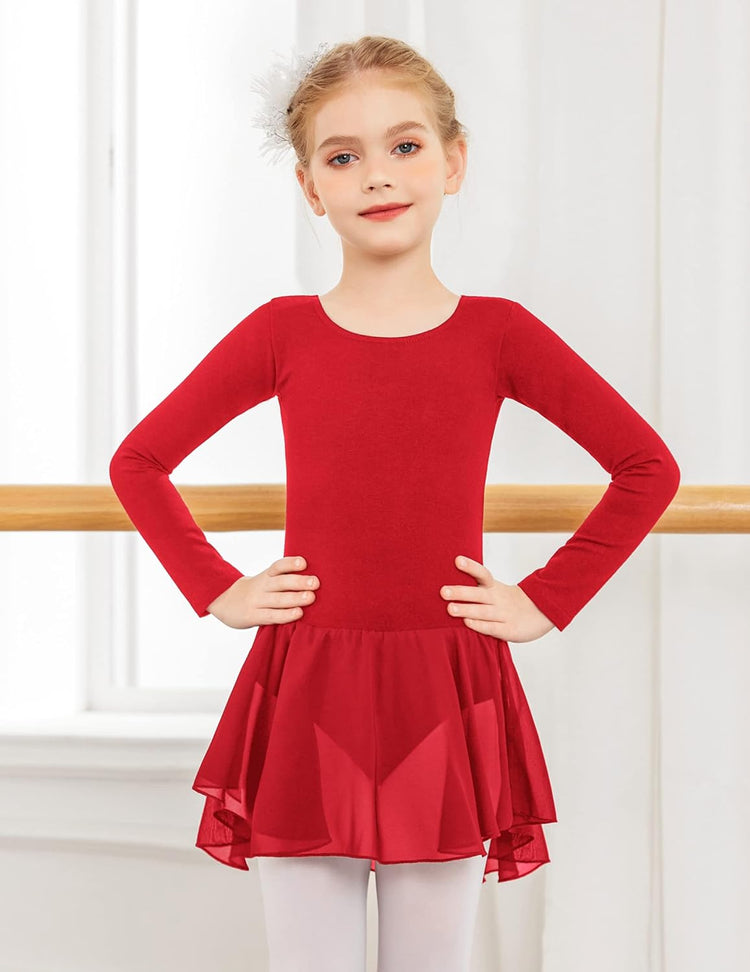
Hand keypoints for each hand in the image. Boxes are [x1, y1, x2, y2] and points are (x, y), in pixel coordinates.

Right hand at [206, 555, 318, 628]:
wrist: (225, 603)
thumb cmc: (256, 592)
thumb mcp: (265, 580)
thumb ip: (283, 579)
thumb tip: (313, 577)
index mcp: (266, 575)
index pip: (277, 566)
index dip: (290, 563)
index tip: (304, 562)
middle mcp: (261, 586)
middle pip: (280, 582)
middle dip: (298, 582)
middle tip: (315, 582)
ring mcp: (256, 602)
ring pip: (277, 599)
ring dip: (295, 598)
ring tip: (310, 597)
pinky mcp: (253, 616)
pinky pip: (271, 616)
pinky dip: (285, 615)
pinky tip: (298, 613)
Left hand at [440, 555, 554, 642]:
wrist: (542, 611)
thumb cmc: (510, 601)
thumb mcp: (496, 590)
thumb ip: (477, 588)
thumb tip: (449, 583)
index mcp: (494, 587)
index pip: (482, 574)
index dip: (470, 567)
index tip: (457, 560)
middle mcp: (498, 599)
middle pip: (478, 594)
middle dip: (460, 592)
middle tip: (443, 591)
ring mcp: (504, 614)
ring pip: (483, 611)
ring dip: (466, 609)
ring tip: (450, 609)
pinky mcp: (509, 629)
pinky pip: (492, 627)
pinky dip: (480, 625)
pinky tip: (467, 623)